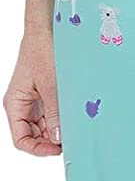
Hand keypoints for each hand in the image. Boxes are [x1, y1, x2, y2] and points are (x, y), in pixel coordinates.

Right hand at [3, 29, 61, 154]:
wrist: (46, 30)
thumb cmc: (41, 51)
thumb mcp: (50, 84)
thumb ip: (54, 113)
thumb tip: (58, 138)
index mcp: (14, 104)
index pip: (21, 139)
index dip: (37, 149)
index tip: (57, 150)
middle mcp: (21, 106)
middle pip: (32, 136)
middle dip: (49, 142)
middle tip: (71, 142)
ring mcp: (32, 102)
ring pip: (43, 128)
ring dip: (57, 132)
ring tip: (74, 130)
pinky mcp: (43, 96)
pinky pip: (50, 116)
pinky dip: (61, 120)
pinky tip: (73, 119)